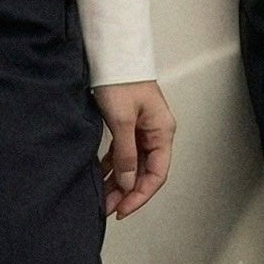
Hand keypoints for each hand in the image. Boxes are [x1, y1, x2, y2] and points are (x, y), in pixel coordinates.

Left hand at [92, 81, 174, 218]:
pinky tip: (101, 177)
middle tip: (109, 208)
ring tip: (102, 199)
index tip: (124, 209)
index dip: (141, 195)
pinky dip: (113, 167)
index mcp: (162, 131)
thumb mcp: (122, 120)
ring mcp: (141, 129)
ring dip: (119, 182)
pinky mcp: (128, 125)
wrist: (111, 54)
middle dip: (127, 192)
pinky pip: (123, 153)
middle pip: (144, 171)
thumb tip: (128, 182)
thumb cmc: (121, 79)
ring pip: (132, 164)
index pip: (156, 174)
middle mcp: (155, 133)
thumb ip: (126, 154)